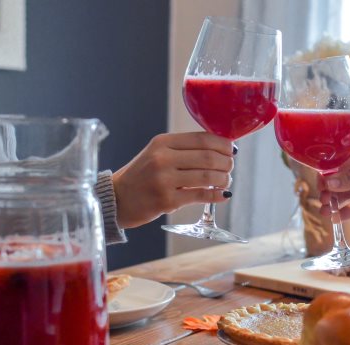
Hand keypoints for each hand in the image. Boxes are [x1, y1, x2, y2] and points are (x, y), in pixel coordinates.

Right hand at [112, 132, 233, 227]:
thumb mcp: (158, 153)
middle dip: (226, 163)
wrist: (117, 198)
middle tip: (230, 167)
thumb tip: (220, 149)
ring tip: (226, 181)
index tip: (232, 150)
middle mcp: (163, 158)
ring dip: (223, 179)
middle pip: (208, 157)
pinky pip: (200, 195)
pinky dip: (216, 195)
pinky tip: (223, 195)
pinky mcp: (167, 200)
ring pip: (207, 176)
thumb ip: (184, 149)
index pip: (202, 138)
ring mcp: (164, 180)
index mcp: (163, 142)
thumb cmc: (143, 175)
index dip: (223, 144)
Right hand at [319, 138, 349, 219]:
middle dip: (330, 190)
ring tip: (325, 213)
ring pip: (346, 192)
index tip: (320, 186)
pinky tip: (338, 218)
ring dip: (336, 202)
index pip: (339, 161)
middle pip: (340, 178)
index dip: (328, 174)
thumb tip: (328, 183)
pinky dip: (348, 210)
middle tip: (323, 202)